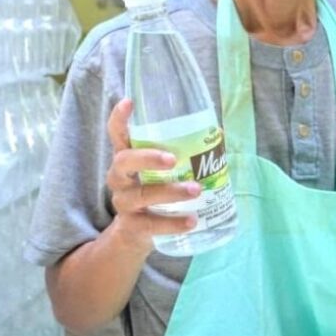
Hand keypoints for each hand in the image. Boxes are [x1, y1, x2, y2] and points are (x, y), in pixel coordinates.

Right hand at [105, 98, 200, 251]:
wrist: (137, 233)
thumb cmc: (155, 188)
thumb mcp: (162, 170)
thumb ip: (184, 151)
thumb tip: (218, 133)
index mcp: (128, 156)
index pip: (117, 133)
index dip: (120, 118)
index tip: (129, 102)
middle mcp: (120, 177)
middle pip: (124, 161)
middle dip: (147, 158)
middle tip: (172, 159)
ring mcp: (124, 201)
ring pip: (142, 194)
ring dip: (170, 192)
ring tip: (195, 190)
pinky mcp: (132, 226)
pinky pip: (151, 224)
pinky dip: (173, 222)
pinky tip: (191, 221)